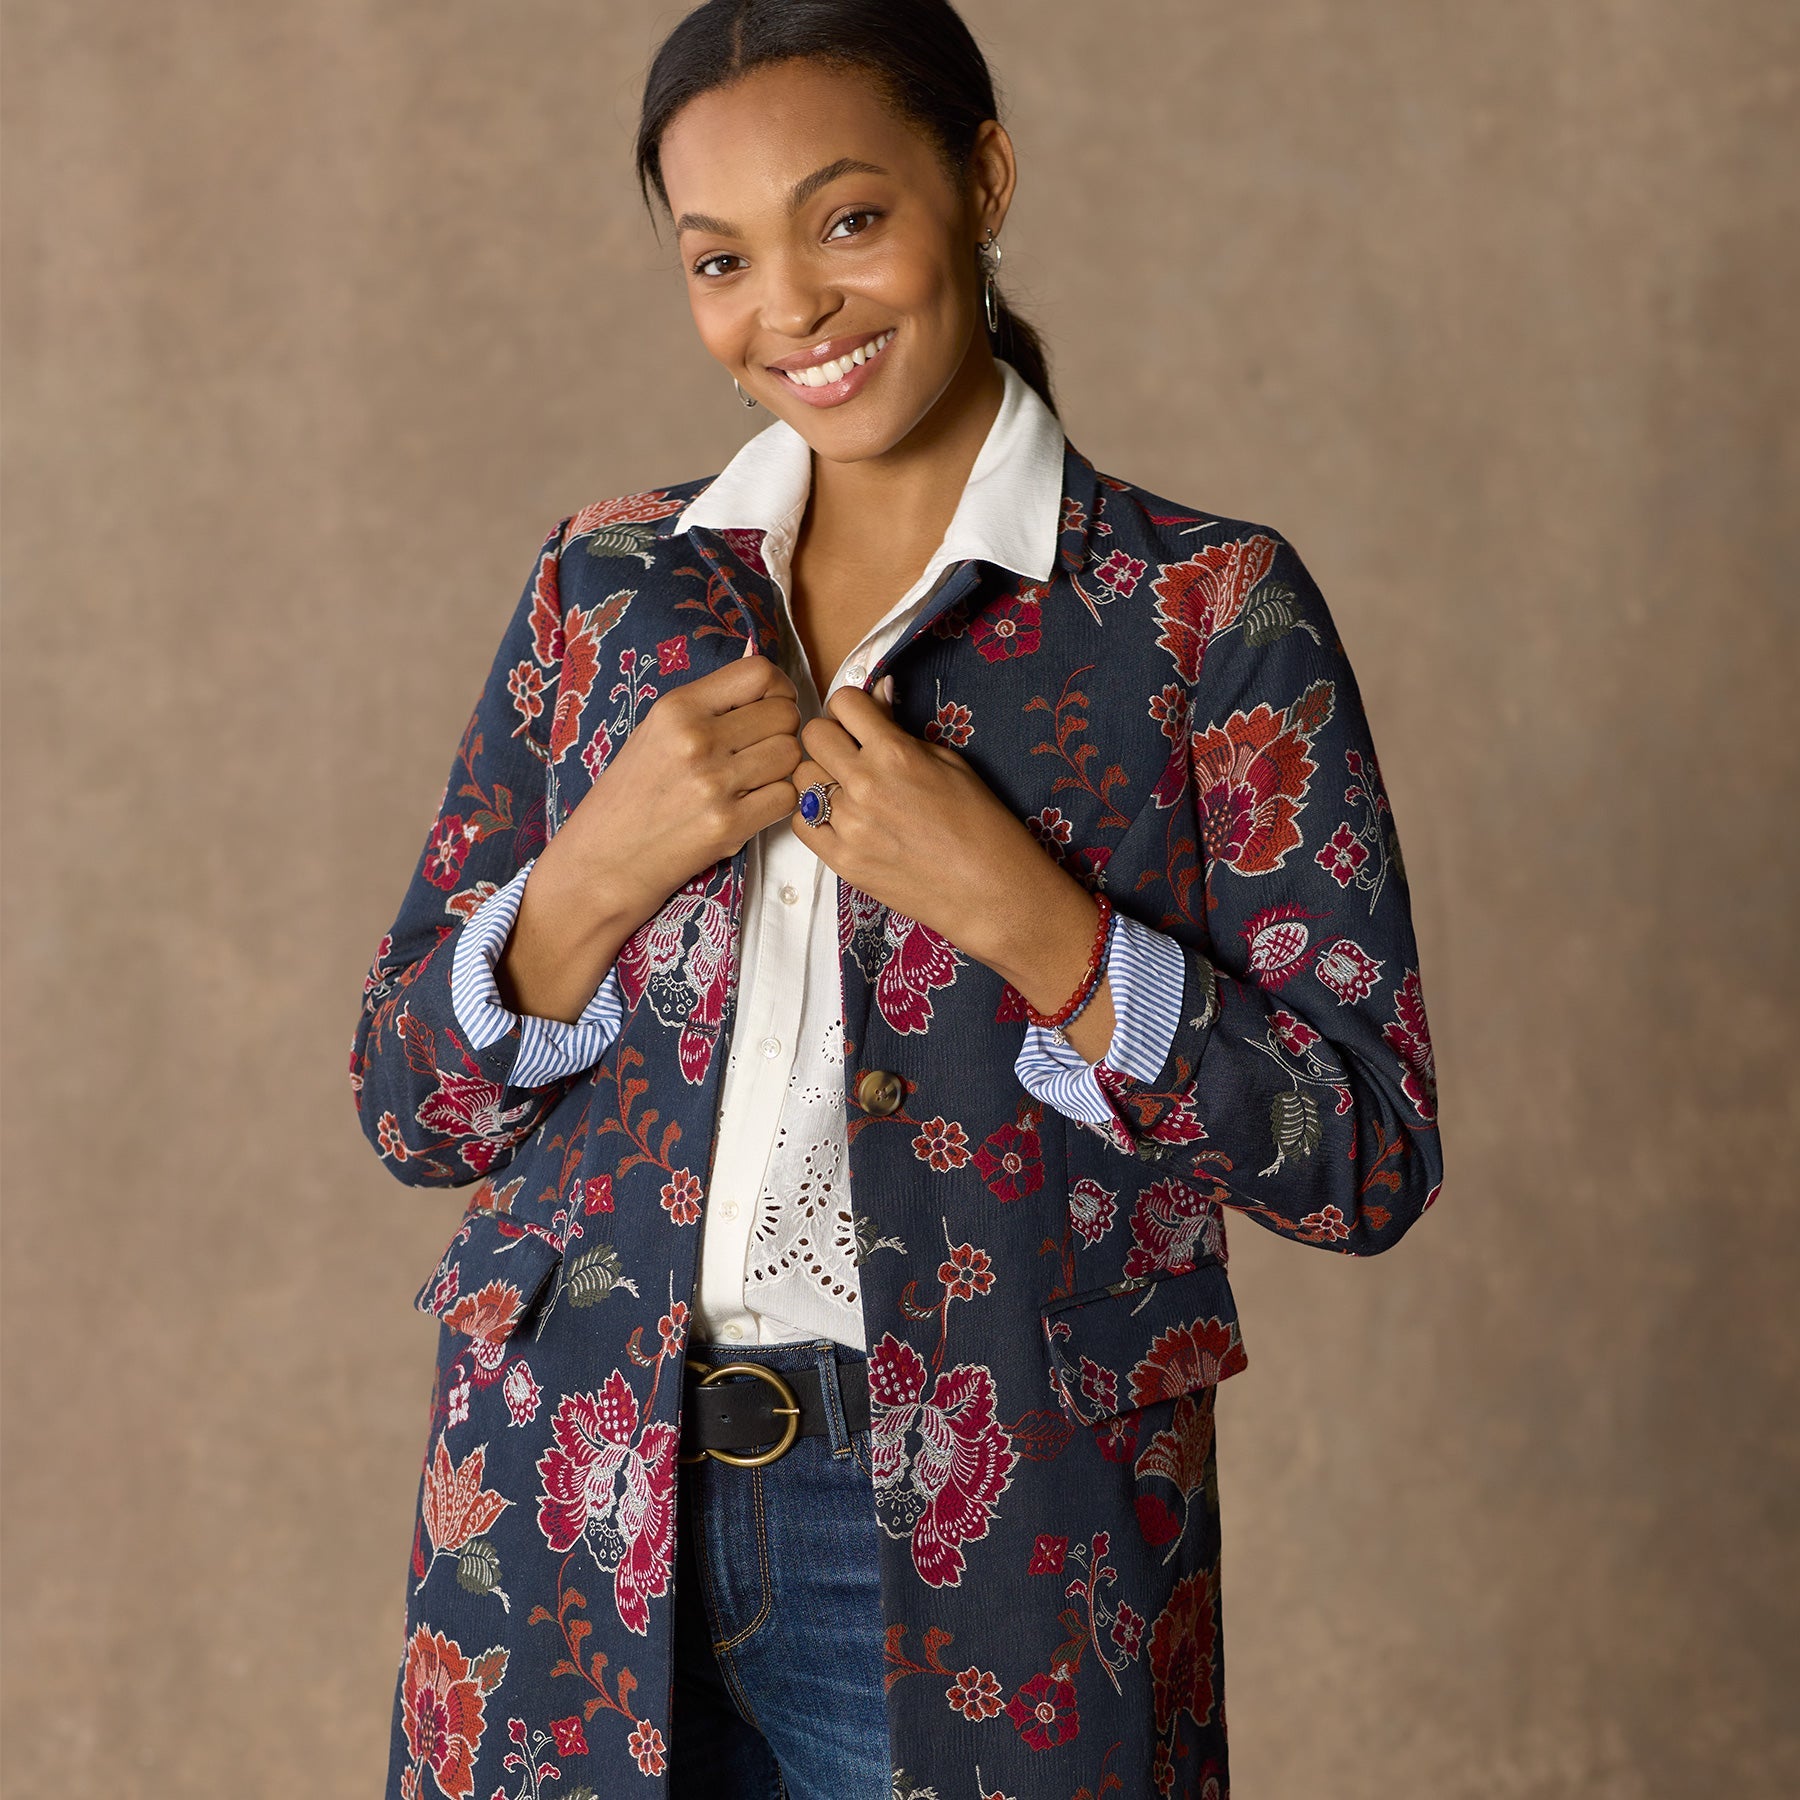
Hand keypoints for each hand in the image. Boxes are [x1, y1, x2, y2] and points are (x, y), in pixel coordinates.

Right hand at [496, 652, 801, 1020]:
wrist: (601, 863)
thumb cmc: (629, 797)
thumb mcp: (654, 734)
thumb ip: (707, 709)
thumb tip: (767, 687)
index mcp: (677, 708)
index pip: (759, 673)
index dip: (779, 688)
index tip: (772, 705)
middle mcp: (696, 740)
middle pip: (784, 715)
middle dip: (782, 731)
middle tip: (761, 750)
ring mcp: (714, 784)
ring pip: (791, 755)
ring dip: (782, 768)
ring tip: (754, 779)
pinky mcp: (728, 826)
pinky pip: (786, 797)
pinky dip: (777, 802)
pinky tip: (752, 806)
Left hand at [790, 679, 1116, 1059]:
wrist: (991, 892)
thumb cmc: (982, 825)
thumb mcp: (951, 762)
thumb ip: (902, 731)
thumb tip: (878, 695)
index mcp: (895, 754)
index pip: (843, 702)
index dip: (853, 708)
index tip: (862, 721)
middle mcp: (865, 785)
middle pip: (813, 736)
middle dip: (832, 738)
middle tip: (851, 754)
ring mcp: (849, 826)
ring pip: (801, 779)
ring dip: (821, 777)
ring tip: (848, 791)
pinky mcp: (841, 861)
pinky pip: (801, 823)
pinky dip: (815, 816)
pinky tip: (842, 820)